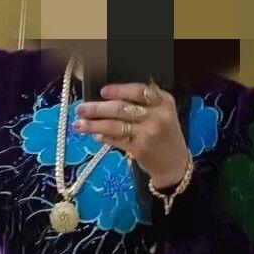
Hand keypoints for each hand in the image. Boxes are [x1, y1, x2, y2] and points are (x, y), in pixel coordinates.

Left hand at [74, 82, 189, 188]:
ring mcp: (148, 134)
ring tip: (78, 124)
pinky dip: (103, 137)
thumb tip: (109, 97)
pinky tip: (94, 136)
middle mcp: (157, 116)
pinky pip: (116, 140)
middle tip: (80, 109)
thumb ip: (144, 101)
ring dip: (94, 125)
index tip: (102, 91)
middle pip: (121, 108)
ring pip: (115, 126)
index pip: (139, 91)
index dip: (118, 90)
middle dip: (97, 108)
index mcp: (163, 101)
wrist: (174, 163)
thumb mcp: (163, 112)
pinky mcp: (140, 149)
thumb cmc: (164, 133)